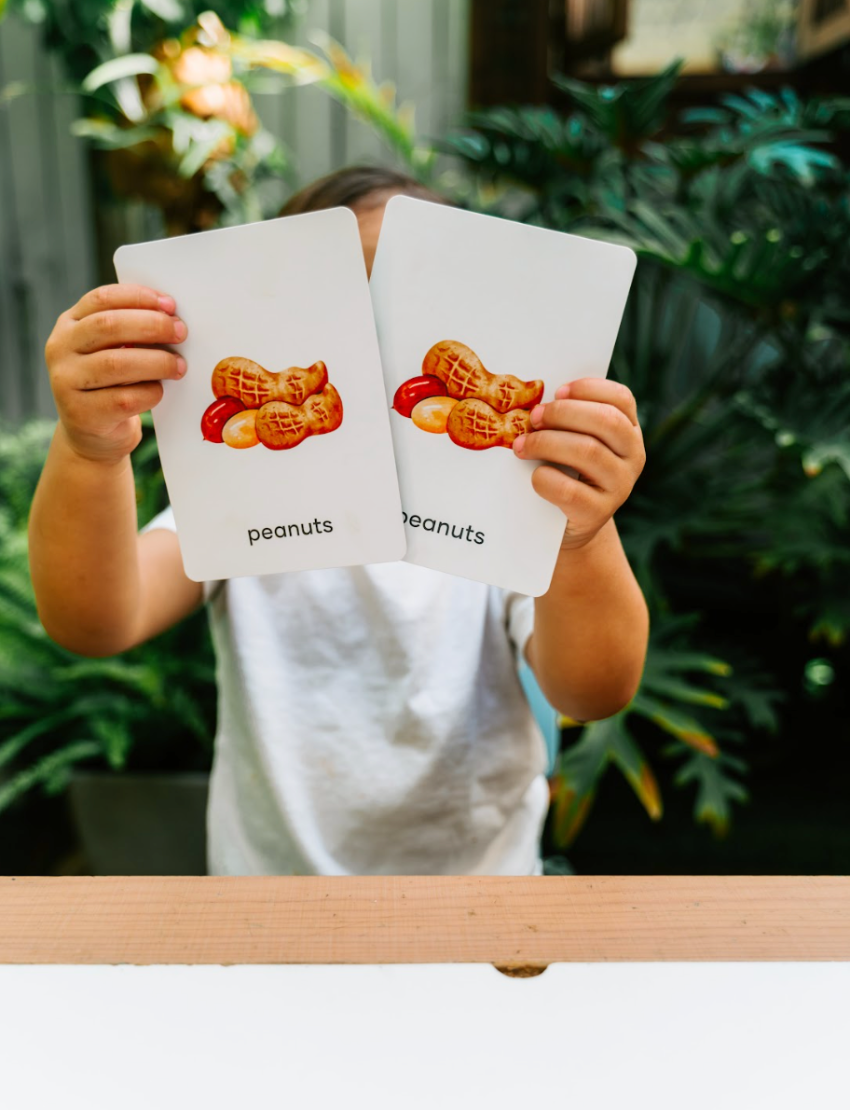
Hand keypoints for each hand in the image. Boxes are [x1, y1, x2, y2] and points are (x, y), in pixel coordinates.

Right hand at [44, 284, 187, 464]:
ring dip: (157, 362)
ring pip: (117, 363)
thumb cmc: (111, 385)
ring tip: (179, 366)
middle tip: (180, 332)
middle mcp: (60, 349)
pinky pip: (125, 399)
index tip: (170, 305)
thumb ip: (130, 332)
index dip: (138, 297)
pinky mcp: (82, 414)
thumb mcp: (112, 350)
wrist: (93, 435)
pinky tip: (158, 391)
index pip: (101, 299)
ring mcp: (66, 382)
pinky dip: (150, 393)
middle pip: (109, 326)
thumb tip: (172, 317)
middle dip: (152, 326)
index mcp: (69, 325)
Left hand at [512, 378, 644, 549]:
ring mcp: (620, 486)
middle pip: (605, 421)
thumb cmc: (565, 472)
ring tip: (522, 446)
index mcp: (629, 431)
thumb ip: (566, 422)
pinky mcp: (598, 513)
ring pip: (588, 451)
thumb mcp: (573, 443)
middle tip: (533, 417)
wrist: (568, 525)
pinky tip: (535, 476)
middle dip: (563, 413)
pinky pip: (570, 490)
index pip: (621, 398)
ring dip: (547, 442)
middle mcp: (633, 457)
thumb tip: (535, 402)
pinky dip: (546, 478)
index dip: (589, 389)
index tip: (557, 391)